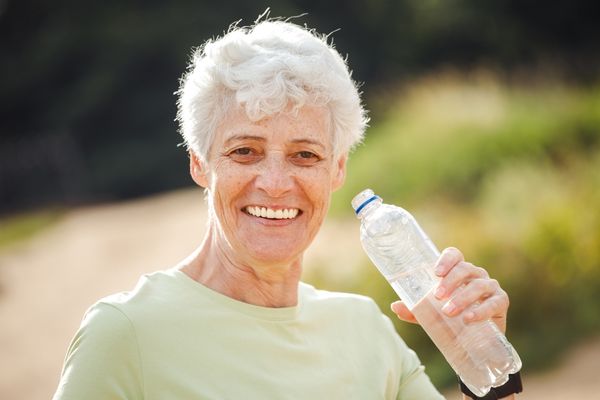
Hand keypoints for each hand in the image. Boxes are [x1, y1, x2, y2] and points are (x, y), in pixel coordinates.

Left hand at [391, 247, 508, 332]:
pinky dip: (481, 310)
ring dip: (462, 297)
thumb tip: (395, 306)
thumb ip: (415, 310)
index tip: (436, 272)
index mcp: (457, 272)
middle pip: (465, 269)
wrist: (473, 343)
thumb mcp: (430, 315)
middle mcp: (475, 275)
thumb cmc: (451, 320)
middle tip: (437, 296)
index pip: (454, 255)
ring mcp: (490, 286)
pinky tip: (468, 318)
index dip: (446, 259)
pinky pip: (494, 302)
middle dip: (450, 281)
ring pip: (478, 285)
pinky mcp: (501, 302)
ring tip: (448, 311)